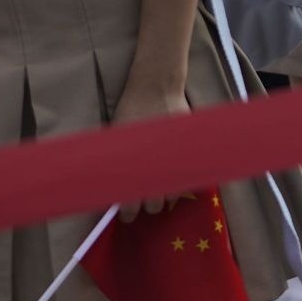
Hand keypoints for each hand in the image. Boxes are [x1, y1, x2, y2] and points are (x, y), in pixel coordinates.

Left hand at [106, 79, 192, 213]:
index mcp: (134, 170)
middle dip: (147, 203)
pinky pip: (189, 180)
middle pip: (153, 207)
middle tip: (143, 195)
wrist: (156, 87)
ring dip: (165, 193)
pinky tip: (176, 174)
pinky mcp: (191, 156)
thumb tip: (110, 183)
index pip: (129, 206)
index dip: (127, 212)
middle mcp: (155, 172)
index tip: (126, 213)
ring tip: (160, 183)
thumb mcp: (117, 137)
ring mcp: (175, 165)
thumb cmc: (131, 110)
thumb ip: (117, 164)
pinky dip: (183, 181)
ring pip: (172, 196)